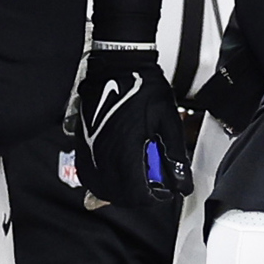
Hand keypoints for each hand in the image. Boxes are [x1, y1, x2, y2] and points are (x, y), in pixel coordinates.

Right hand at [72, 47, 192, 207]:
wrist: (117, 65)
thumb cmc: (141, 87)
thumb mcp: (169, 123)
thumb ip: (176, 157)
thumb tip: (182, 183)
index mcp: (126, 152)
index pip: (138, 195)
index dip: (155, 198)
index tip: (164, 191)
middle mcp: (104, 155)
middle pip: (118, 196)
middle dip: (138, 196)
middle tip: (153, 185)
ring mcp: (89, 149)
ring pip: (100, 188)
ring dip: (119, 191)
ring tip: (136, 179)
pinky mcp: (82, 142)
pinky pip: (87, 173)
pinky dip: (101, 181)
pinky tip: (116, 172)